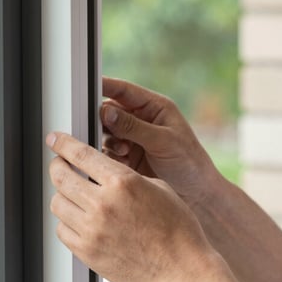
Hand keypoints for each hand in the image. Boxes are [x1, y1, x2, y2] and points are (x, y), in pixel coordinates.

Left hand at [47, 131, 220, 281]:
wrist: (181, 269)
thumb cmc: (177, 229)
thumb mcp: (158, 188)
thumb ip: (126, 177)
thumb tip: (103, 171)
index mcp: (122, 182)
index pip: (80, 154)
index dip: (63, 143)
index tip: (55, 139)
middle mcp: (103, 204)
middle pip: (60, 177)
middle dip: (57, 166)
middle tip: (60, 165)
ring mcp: (92, 230)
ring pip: (57, 204)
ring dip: (62, 195)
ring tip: (74, 195)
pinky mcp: (88, 252)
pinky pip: (62, 231)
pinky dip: (67, 222)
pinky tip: (80, 220)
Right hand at [100, 77, 221, 204]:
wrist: (196, 195)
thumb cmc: (190, 163)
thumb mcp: (163, 141)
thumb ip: (133, 126)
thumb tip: (106, 112)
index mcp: (155, 107)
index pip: (124, 90)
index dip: (105, 85)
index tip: (86, 86)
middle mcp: (142, 120)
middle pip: (110, 111)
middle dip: (104, 121)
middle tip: (103, 130)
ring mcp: (133, 138)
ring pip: (106, 132)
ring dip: (109, 141)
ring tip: (123, 151)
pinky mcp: (128, 157)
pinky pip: (108, 151)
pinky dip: (110, 156)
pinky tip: (122, 161)